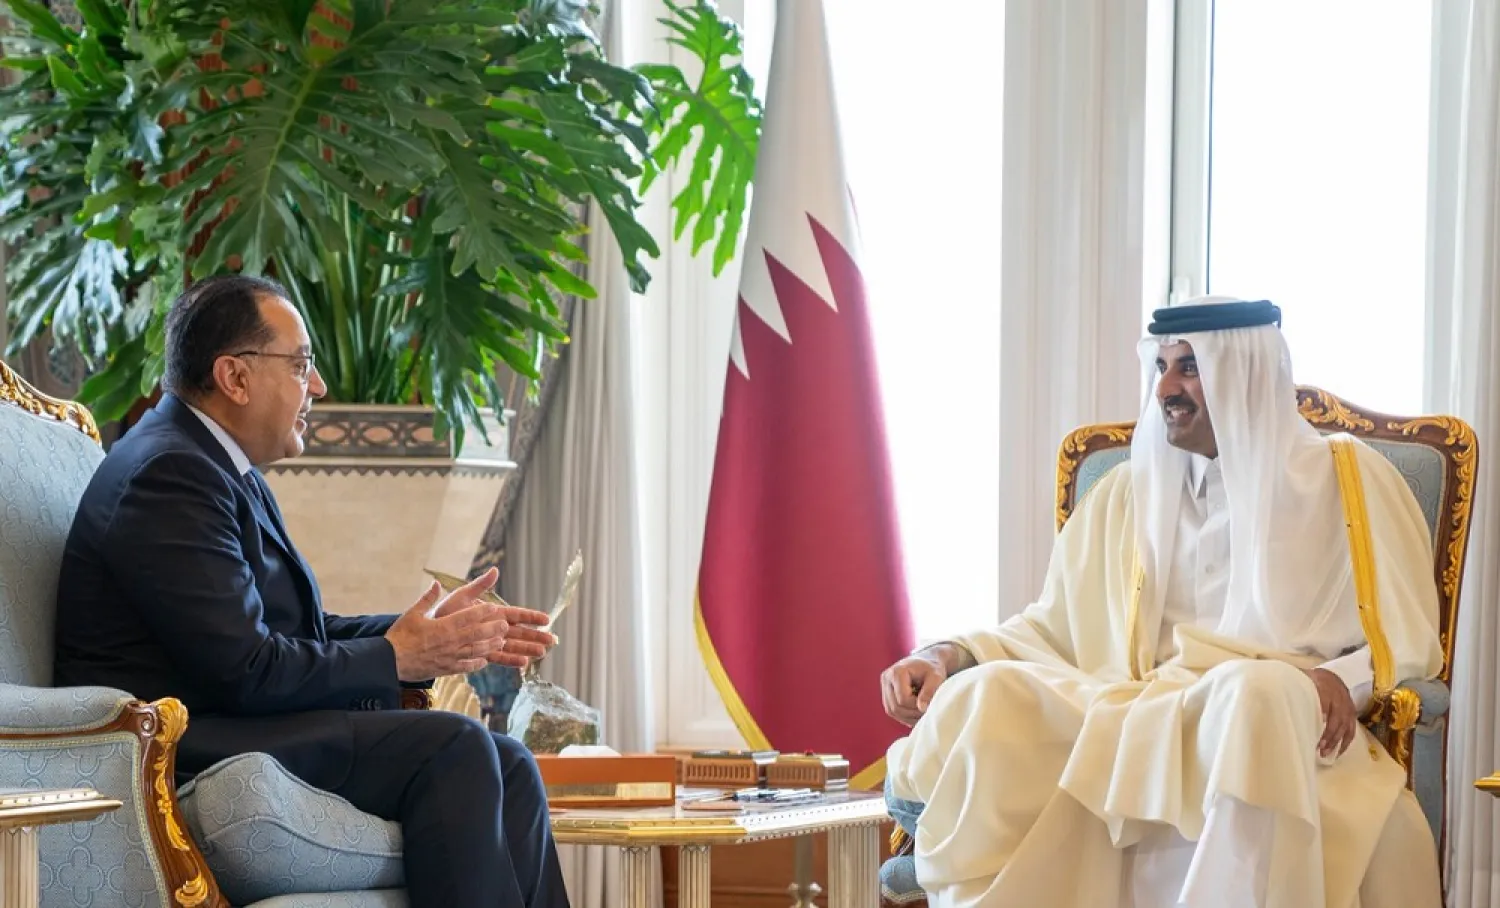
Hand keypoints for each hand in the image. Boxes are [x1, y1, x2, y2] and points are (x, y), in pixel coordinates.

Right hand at [385, 569, 512, 681]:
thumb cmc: (399, 636)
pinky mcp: (446, 669)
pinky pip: (466, 666)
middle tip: (505, 625)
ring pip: (476, 651)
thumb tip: (436, 583)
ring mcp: (450, 657)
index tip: (494, 607)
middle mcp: (450, 642)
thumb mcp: (412, 613)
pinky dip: (477, 663)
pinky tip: (484, 660)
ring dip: (490, 646)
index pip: (468, 616)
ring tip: (501, 642)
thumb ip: (427, 599)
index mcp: (443, 626)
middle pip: (477, 634)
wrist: (389, 662)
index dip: (483, 611)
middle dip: (493, 629)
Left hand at [428, 569, 556, 669]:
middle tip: (553, 641)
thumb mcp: (462, 595)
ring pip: (512, 646)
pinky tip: (523, 664)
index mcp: (491, 613)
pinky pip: (498, 658)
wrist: (428, 632)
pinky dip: (510, 660)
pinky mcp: (480, 653)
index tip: (547, 620)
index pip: (516, 614)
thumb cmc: (445, 612)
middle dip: (535, 636)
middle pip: (519, 632)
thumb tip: (495, 571)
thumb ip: (480, 586)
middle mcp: (492, 627)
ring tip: (542, 653)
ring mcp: (487, 641)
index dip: (531, 617)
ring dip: (527, 649)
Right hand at [881, 651, 949, 726]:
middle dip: (913, 714)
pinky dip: (905, 716)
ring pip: (892, 711)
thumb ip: (929, 691)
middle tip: (927, 712)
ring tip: (922, 714)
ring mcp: (884, 687)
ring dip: (908, 717)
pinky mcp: (886, 694)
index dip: (917, 706)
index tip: (930, 703)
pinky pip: (892, 711)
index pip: (903, 699)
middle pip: (895, 707)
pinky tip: (916, 714)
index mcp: (896, 672)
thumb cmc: (932, 669)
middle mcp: (886, 679)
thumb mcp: (936, 677)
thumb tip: (921, 708)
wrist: (926, 661)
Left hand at [1303, 667, 1357, 757]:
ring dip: (1336, 742)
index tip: (1313, 731)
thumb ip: (1294, 689)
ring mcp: (1348, 707)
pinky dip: (1344, 743)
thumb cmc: (1311, 681)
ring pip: (1345, 727)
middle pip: (1337, 719)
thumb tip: (1277, 697)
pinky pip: (1351, 731)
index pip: (1325, 706)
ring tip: (1325, 753)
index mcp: (1326, 688)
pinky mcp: (1352, 715)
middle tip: (1319, 748)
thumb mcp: (1302, 681)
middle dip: (1328, 735)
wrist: (1330, 677)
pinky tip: (1337, 752)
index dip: (1320, 720)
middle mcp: (1340, 699)